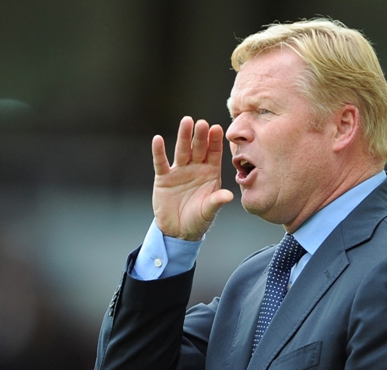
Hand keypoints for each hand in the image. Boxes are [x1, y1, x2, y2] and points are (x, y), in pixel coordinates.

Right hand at [152, 116, 234, 240]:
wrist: (178, 230)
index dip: (215, 141)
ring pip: (182, 150)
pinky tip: (157, 140)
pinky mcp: (163, 178)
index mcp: (210, 173)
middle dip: (200, 136)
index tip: (217, 128)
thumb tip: (228, 196)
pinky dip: (159, 152)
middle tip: (202, 123)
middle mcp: (196, 168)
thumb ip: (216, 201)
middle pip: (198, 148)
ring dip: (183, 137)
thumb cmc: (198, 219)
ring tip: (186, 122)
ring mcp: (179, 171)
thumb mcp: (208, 211)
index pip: (214, 153)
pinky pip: (161, 163)